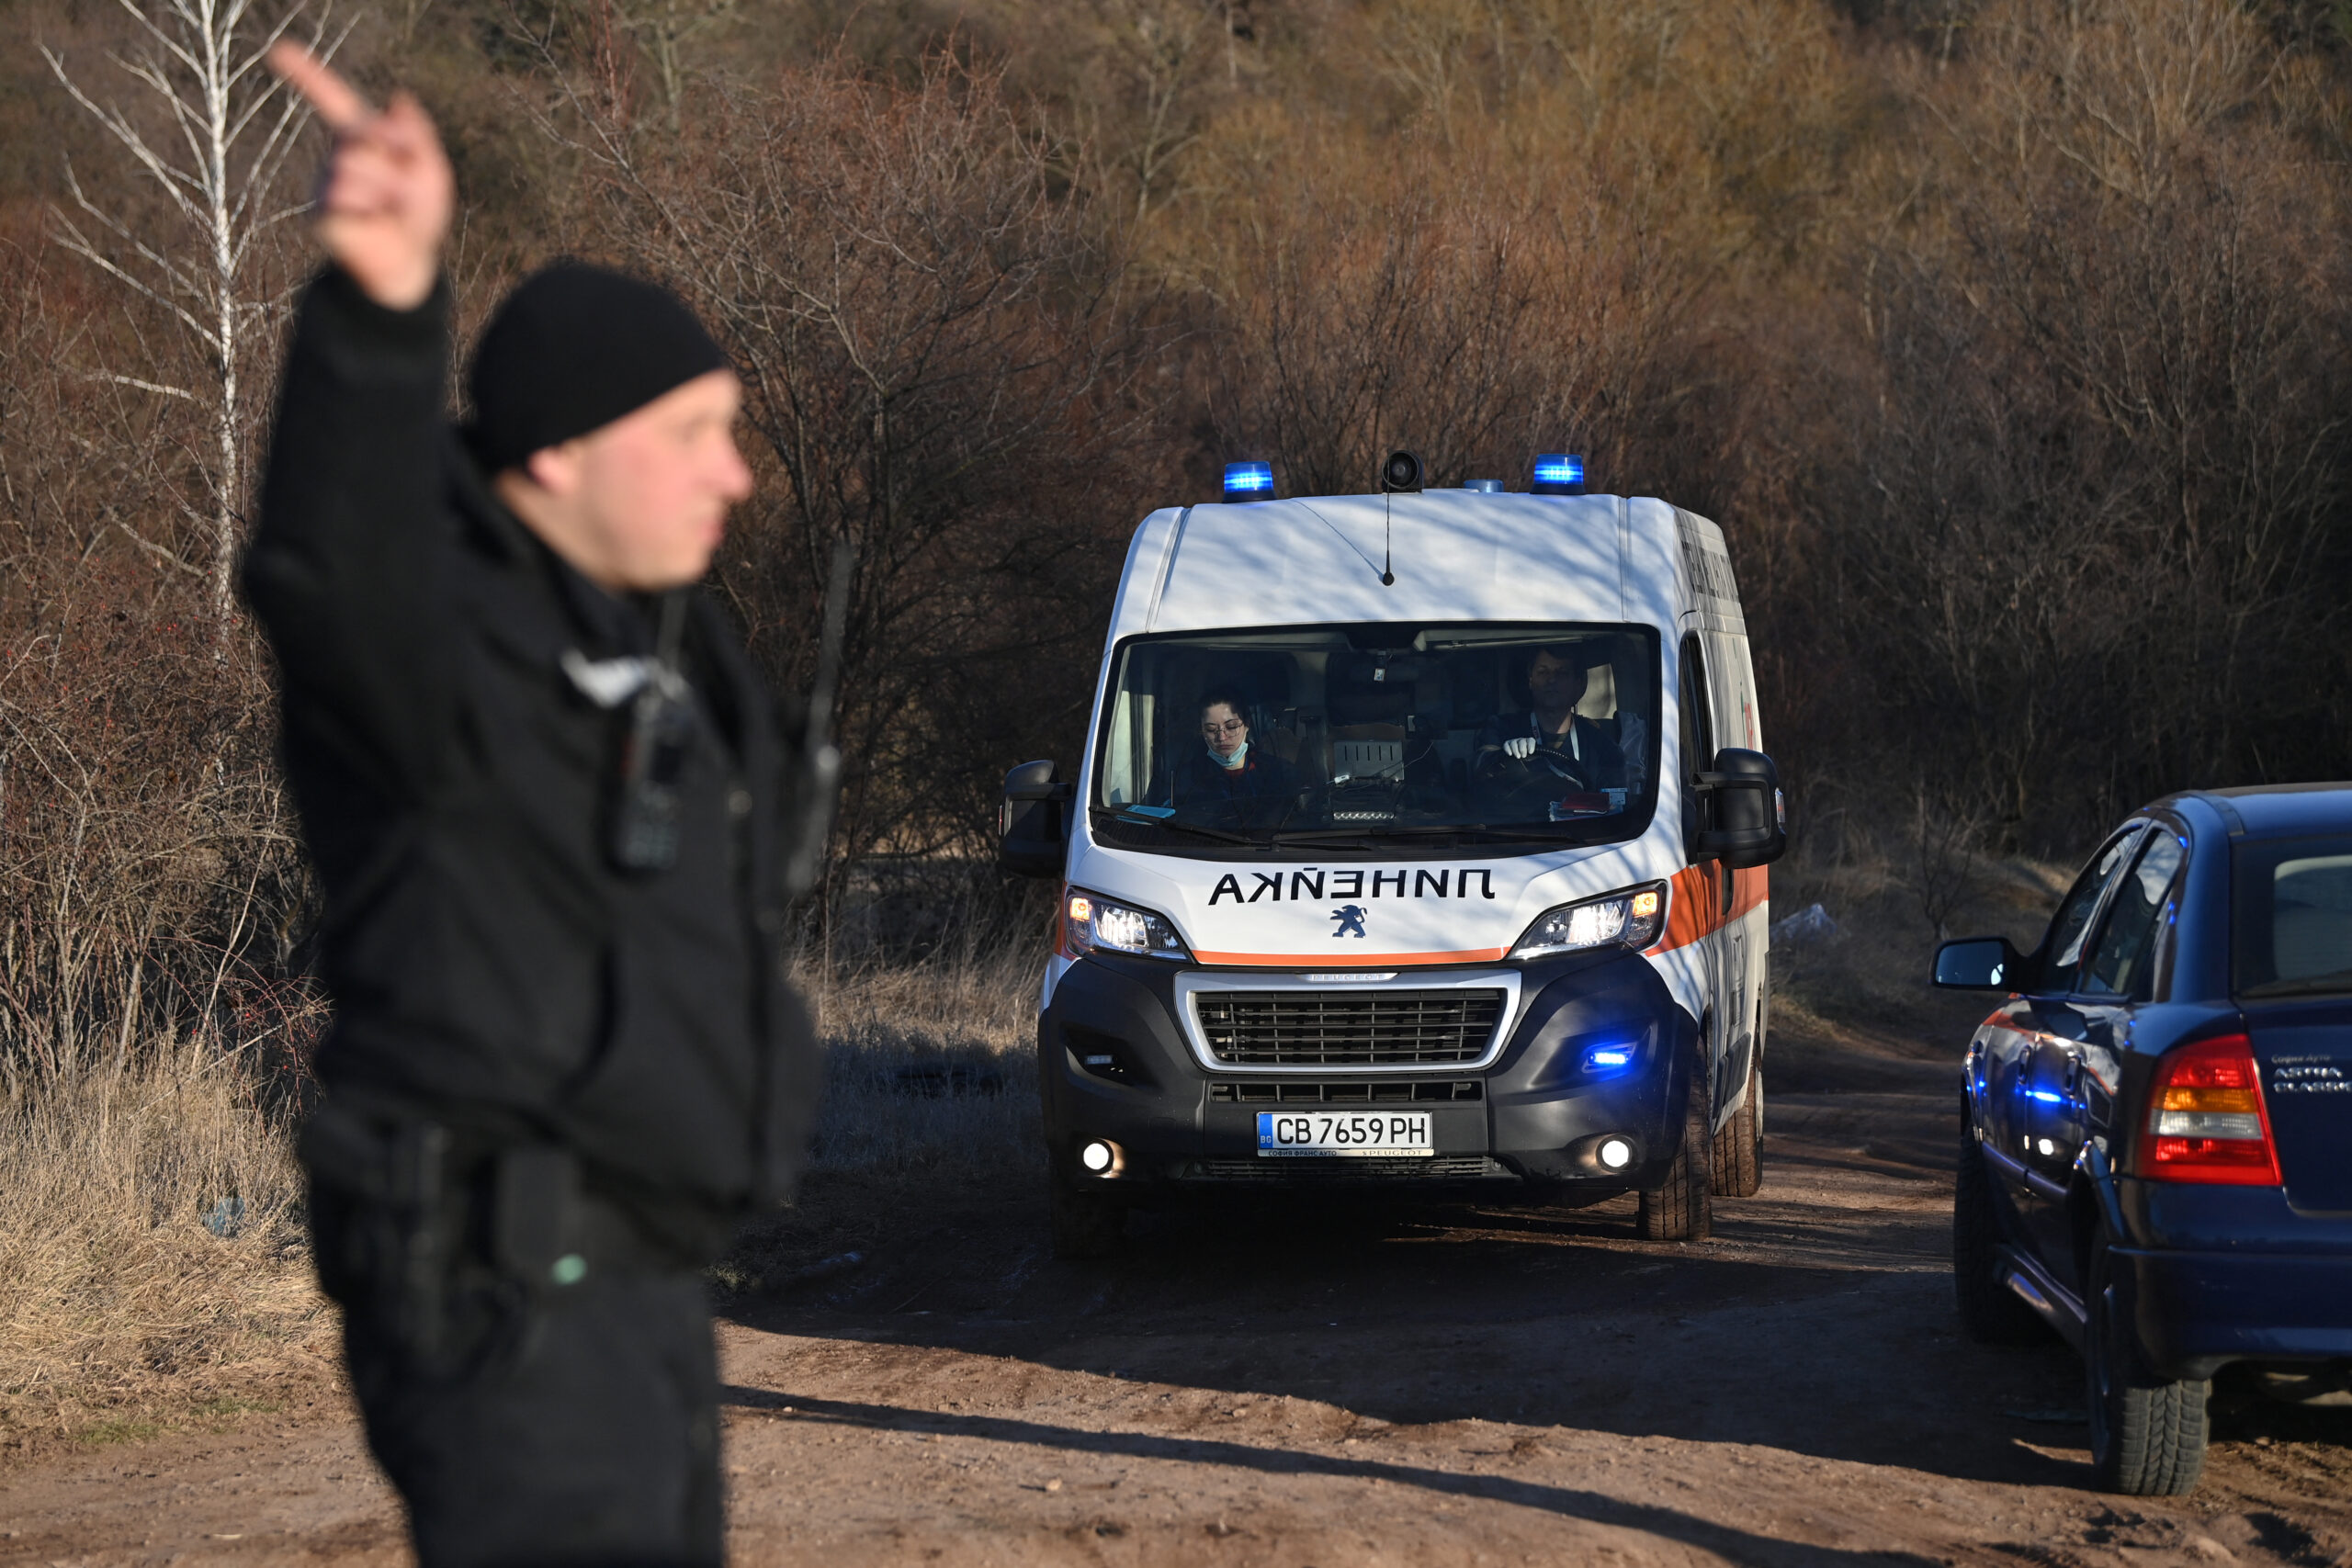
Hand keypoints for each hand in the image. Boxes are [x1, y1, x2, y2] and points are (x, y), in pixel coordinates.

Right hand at [267, 43, 452, 309]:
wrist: (408, 261)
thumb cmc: (417, 214)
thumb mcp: (431, 171)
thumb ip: (418, 134)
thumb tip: (398, 98)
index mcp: (363, 139)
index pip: (334, 100)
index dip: (307, 75)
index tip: (277, 51)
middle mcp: (339, 155)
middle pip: (365, 134)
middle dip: (397, 161)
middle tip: (403, 192)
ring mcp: (327, 182)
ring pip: (357, 165)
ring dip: (388, 189)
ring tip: (389, 210)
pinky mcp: (322, 211)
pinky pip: (349, 196)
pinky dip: (373, 211)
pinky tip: (375, 223)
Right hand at [1503, 735, 1536, 760]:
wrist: (1518, 761)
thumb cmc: (1527, 757)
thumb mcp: (1532, 756)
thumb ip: (1536, 754)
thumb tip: (1542, 756)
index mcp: (1529, 742)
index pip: (1531, 741)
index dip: (1531, 745)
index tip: (1530, 752)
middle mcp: (1522, 740)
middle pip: (1522, 742)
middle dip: (1523, 749)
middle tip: (1523, 756)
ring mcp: (1514, 741)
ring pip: (1514, 743)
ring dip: (1516, 750)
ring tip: (1518, 757)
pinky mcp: (1507, 744)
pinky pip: (1506, 745)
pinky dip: (1508, 749)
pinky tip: (1510, 754)